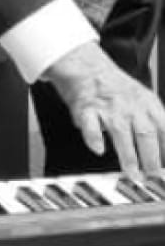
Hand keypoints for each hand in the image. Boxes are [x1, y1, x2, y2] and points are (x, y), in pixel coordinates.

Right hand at [43, 41, 164, 175]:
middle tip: (153, 176)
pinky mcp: (87, 110)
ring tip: (132, 173)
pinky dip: (94, 138)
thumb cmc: (116, 88)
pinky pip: (90, 125)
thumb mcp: (144, 99)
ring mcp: (108, 107)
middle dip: (151, 158)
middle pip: (145, 133)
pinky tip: (98, 149)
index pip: (163, 129)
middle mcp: (130, 105)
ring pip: (121, 132)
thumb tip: (164, 151)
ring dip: (128, 155)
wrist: (88, 69)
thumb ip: (155, 122)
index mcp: (148, 103)